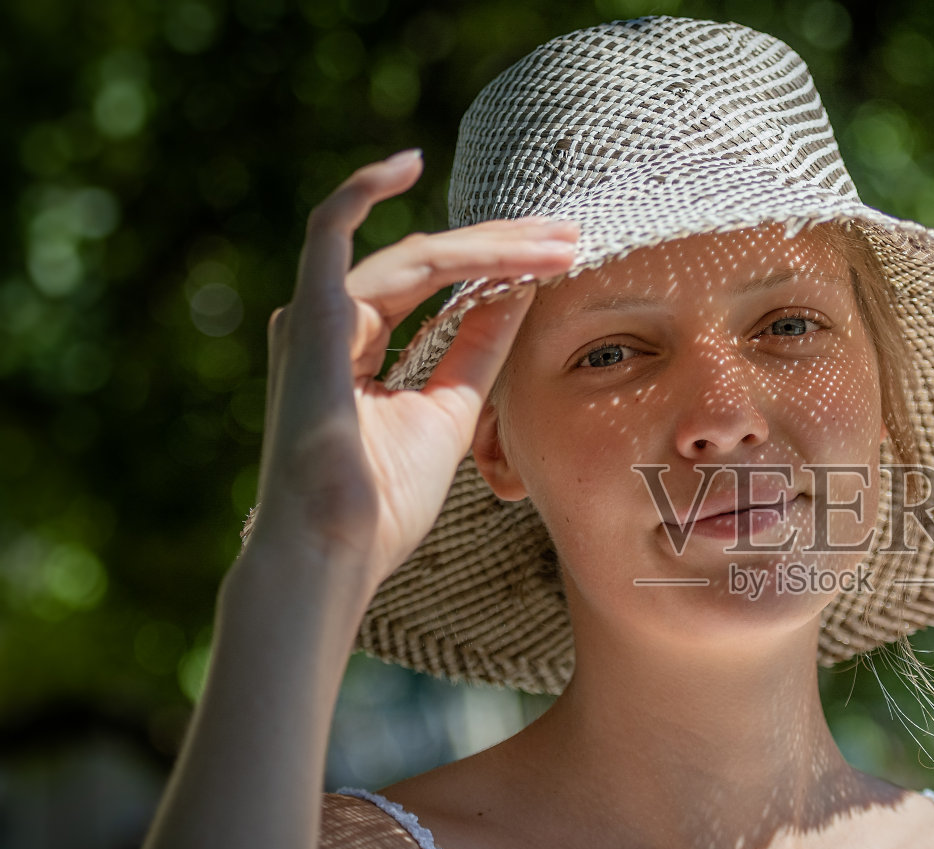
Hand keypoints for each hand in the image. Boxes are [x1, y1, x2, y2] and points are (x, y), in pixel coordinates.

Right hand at [247, 149, 576, 588]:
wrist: (337, 550)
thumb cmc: (384, 503)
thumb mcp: (450, 413)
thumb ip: (476, 351)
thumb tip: (519, 297)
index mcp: (359, 349)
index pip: (440, 288)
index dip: (504, 269)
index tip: (565, 260)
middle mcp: (333, 324)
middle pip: (435, 263)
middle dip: (510, 249)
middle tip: (574, 238)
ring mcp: (318, 317)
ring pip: (417, 255)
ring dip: (491, 245)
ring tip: (557, 242)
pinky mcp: (310, 315)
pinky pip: (328, 230)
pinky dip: (362, 190)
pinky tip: (407, 163)